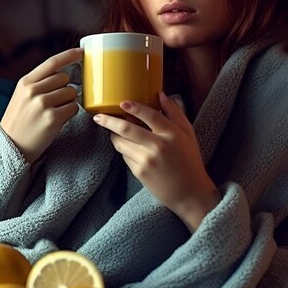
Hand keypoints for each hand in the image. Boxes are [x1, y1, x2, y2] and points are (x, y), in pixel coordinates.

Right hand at [0, 48, 81, 163]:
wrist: (11, 146)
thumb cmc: (20, 121)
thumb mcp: (22, 96)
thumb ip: (38, 83)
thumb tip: (64, 74)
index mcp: (25, 83)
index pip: (51, 62)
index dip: (69, 55)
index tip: (81, 52)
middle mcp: (33, 91)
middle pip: (64, 78)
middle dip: (65, 88)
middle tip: (56, 101)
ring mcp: (43, 104)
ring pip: (71, 93)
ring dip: (68, 102)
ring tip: (55, 111)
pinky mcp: (52, 119)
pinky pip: (73, 108)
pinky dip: (70, 113)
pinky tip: (59, 119)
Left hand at [93, 92, 220, 231]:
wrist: (190, 193)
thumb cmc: (190, 161)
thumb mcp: (188, 134)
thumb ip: (175, 113)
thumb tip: (160, 95)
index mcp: (172, 134)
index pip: (149, 115)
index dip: (134, 108)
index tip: (122, 103)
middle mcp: (158, 146)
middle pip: (126, 129)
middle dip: (109, 121)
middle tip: (98, 117)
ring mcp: (147, 160)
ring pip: (121, 143)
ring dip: (114, 136)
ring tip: (113, 132)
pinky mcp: (139, 172)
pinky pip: (125, 157)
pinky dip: (125, 151)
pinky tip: (131, 150)